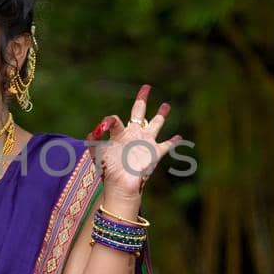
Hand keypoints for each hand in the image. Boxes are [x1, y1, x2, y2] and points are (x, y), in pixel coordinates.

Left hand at [85, 84, 185, 198]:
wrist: (120, 186)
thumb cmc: (108, 170)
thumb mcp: (97, 154)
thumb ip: (93, 140)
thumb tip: (95, 128)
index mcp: (119, 134)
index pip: (116, 120)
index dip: (110, 121)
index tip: (105, 125)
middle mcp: (133, 135)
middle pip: (139, 112)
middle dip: (142, 100)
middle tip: (146, 87)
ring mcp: (145, 143)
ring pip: (156, 124)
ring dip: (161, 115)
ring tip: (166, 105)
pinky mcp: (155, 153)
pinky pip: (167, 145)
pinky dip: (173, 141)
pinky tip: (179, 136)